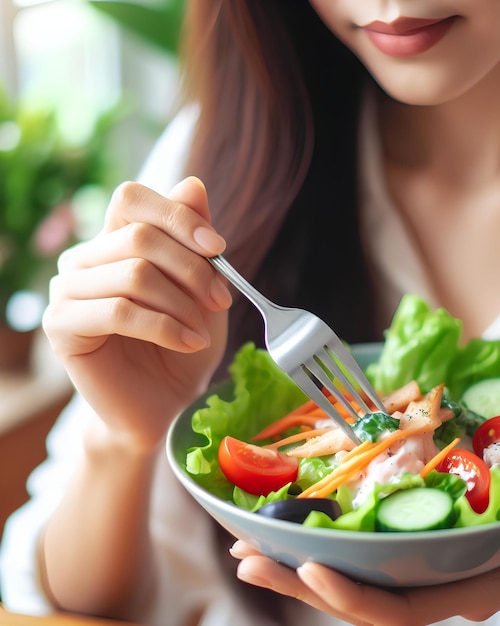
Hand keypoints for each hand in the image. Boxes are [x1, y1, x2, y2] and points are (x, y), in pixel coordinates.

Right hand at [43, 177, 230, 450]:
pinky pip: (118, 311)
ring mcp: (67, 291)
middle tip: (221, 301)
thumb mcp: (201, 288)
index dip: (178, 216)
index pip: (132, 198)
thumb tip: (192, 183)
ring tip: (202, 331)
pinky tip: (188, 341)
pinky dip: (164, 326)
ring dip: (181, 304)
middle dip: (193, 270)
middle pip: (139, 237)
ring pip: (133, 274)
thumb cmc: (183, 343)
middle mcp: (84, 259)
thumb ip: (193, 238)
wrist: (165, 403)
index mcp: (113, 241)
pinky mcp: (62, 327)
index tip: (218, 249)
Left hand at [230, 485, 499, 624]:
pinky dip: (327, 545)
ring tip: (248, 549)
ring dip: (298, 566)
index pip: (403, 610)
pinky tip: (292, 532)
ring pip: (355, 579)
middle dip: (302, 584)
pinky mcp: (421, 545)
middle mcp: (440, 584)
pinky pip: (366, 554)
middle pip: (362, 600)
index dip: (354, 595)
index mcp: (471, 588)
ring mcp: (426, 568)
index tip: (308, 569)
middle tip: (246, 560)